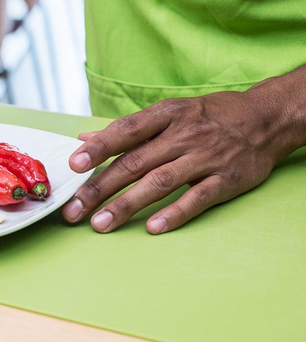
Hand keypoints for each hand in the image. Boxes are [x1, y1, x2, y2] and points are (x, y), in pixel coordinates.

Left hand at [61, 85, 305, 233]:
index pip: (126, 131)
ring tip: (100, 224)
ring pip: (159, 183)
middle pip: (134, 163)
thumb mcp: (169, 113)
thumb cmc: (208, 117)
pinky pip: (197, 198)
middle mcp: (183, 135)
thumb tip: (83, 138)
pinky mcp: (226, 180)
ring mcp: (205, 158)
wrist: (267, 118)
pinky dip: (174, 213)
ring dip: (126, 205)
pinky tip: (152, 227)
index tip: (74, 165)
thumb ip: (126, 130)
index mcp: (166, 116)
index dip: (98, 148)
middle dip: (99, 188)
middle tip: (74, 211)